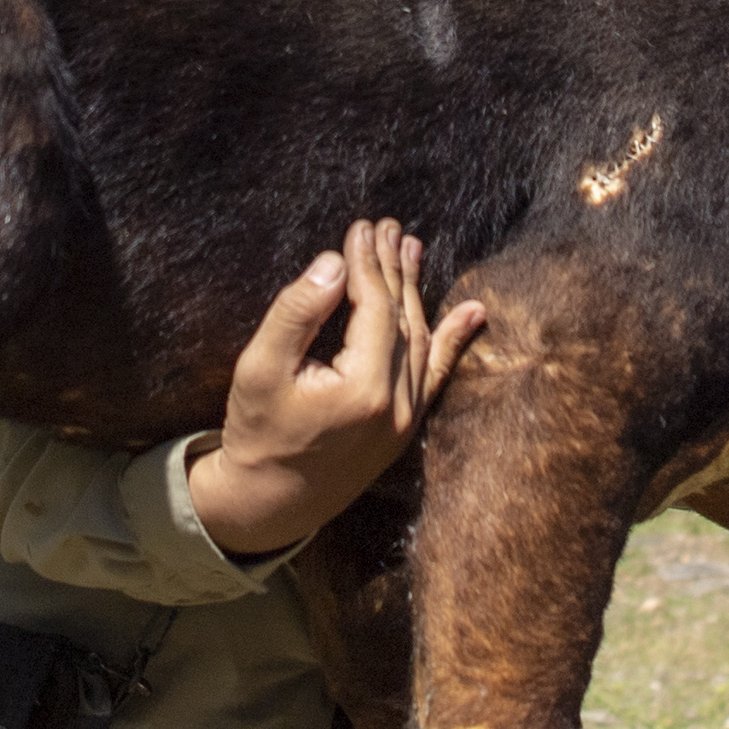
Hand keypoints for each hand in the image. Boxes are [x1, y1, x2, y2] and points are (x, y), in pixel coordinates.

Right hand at [188, 219, 486, 557]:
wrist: (269, 502)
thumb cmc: (258, 433)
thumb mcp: (260, 368)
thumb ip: (297, 313)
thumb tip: (332, 264)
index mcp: (363, 390)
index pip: (375, 308)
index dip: (367, 264)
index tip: (359, 228)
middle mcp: (397, 406)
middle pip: (403, 319)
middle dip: (393, 268)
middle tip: (386, 226)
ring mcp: (407, 420)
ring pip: (421, 341)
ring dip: (415, 291)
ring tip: (411, 248)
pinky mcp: (407, 428)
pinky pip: (436, 375)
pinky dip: (453, 341)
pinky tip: (471, 311)